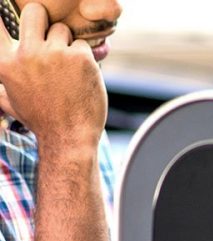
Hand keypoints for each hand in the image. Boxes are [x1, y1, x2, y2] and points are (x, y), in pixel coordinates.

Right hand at [0, 4, 105, 148]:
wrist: (69, 137)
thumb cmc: (41, 120)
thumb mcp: (11, 101)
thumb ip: (1, 86)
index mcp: (5, 62)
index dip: (1, 14)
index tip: (4, 6)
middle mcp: (26, 54)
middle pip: (35, 11)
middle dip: (43, 20)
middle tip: (50, 36)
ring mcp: (54, 54)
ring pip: (62, 29)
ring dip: (67, 44)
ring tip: (67, 69)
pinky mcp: (80, 57)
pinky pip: (82, 45)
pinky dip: (85, 58)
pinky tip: (81, 77)